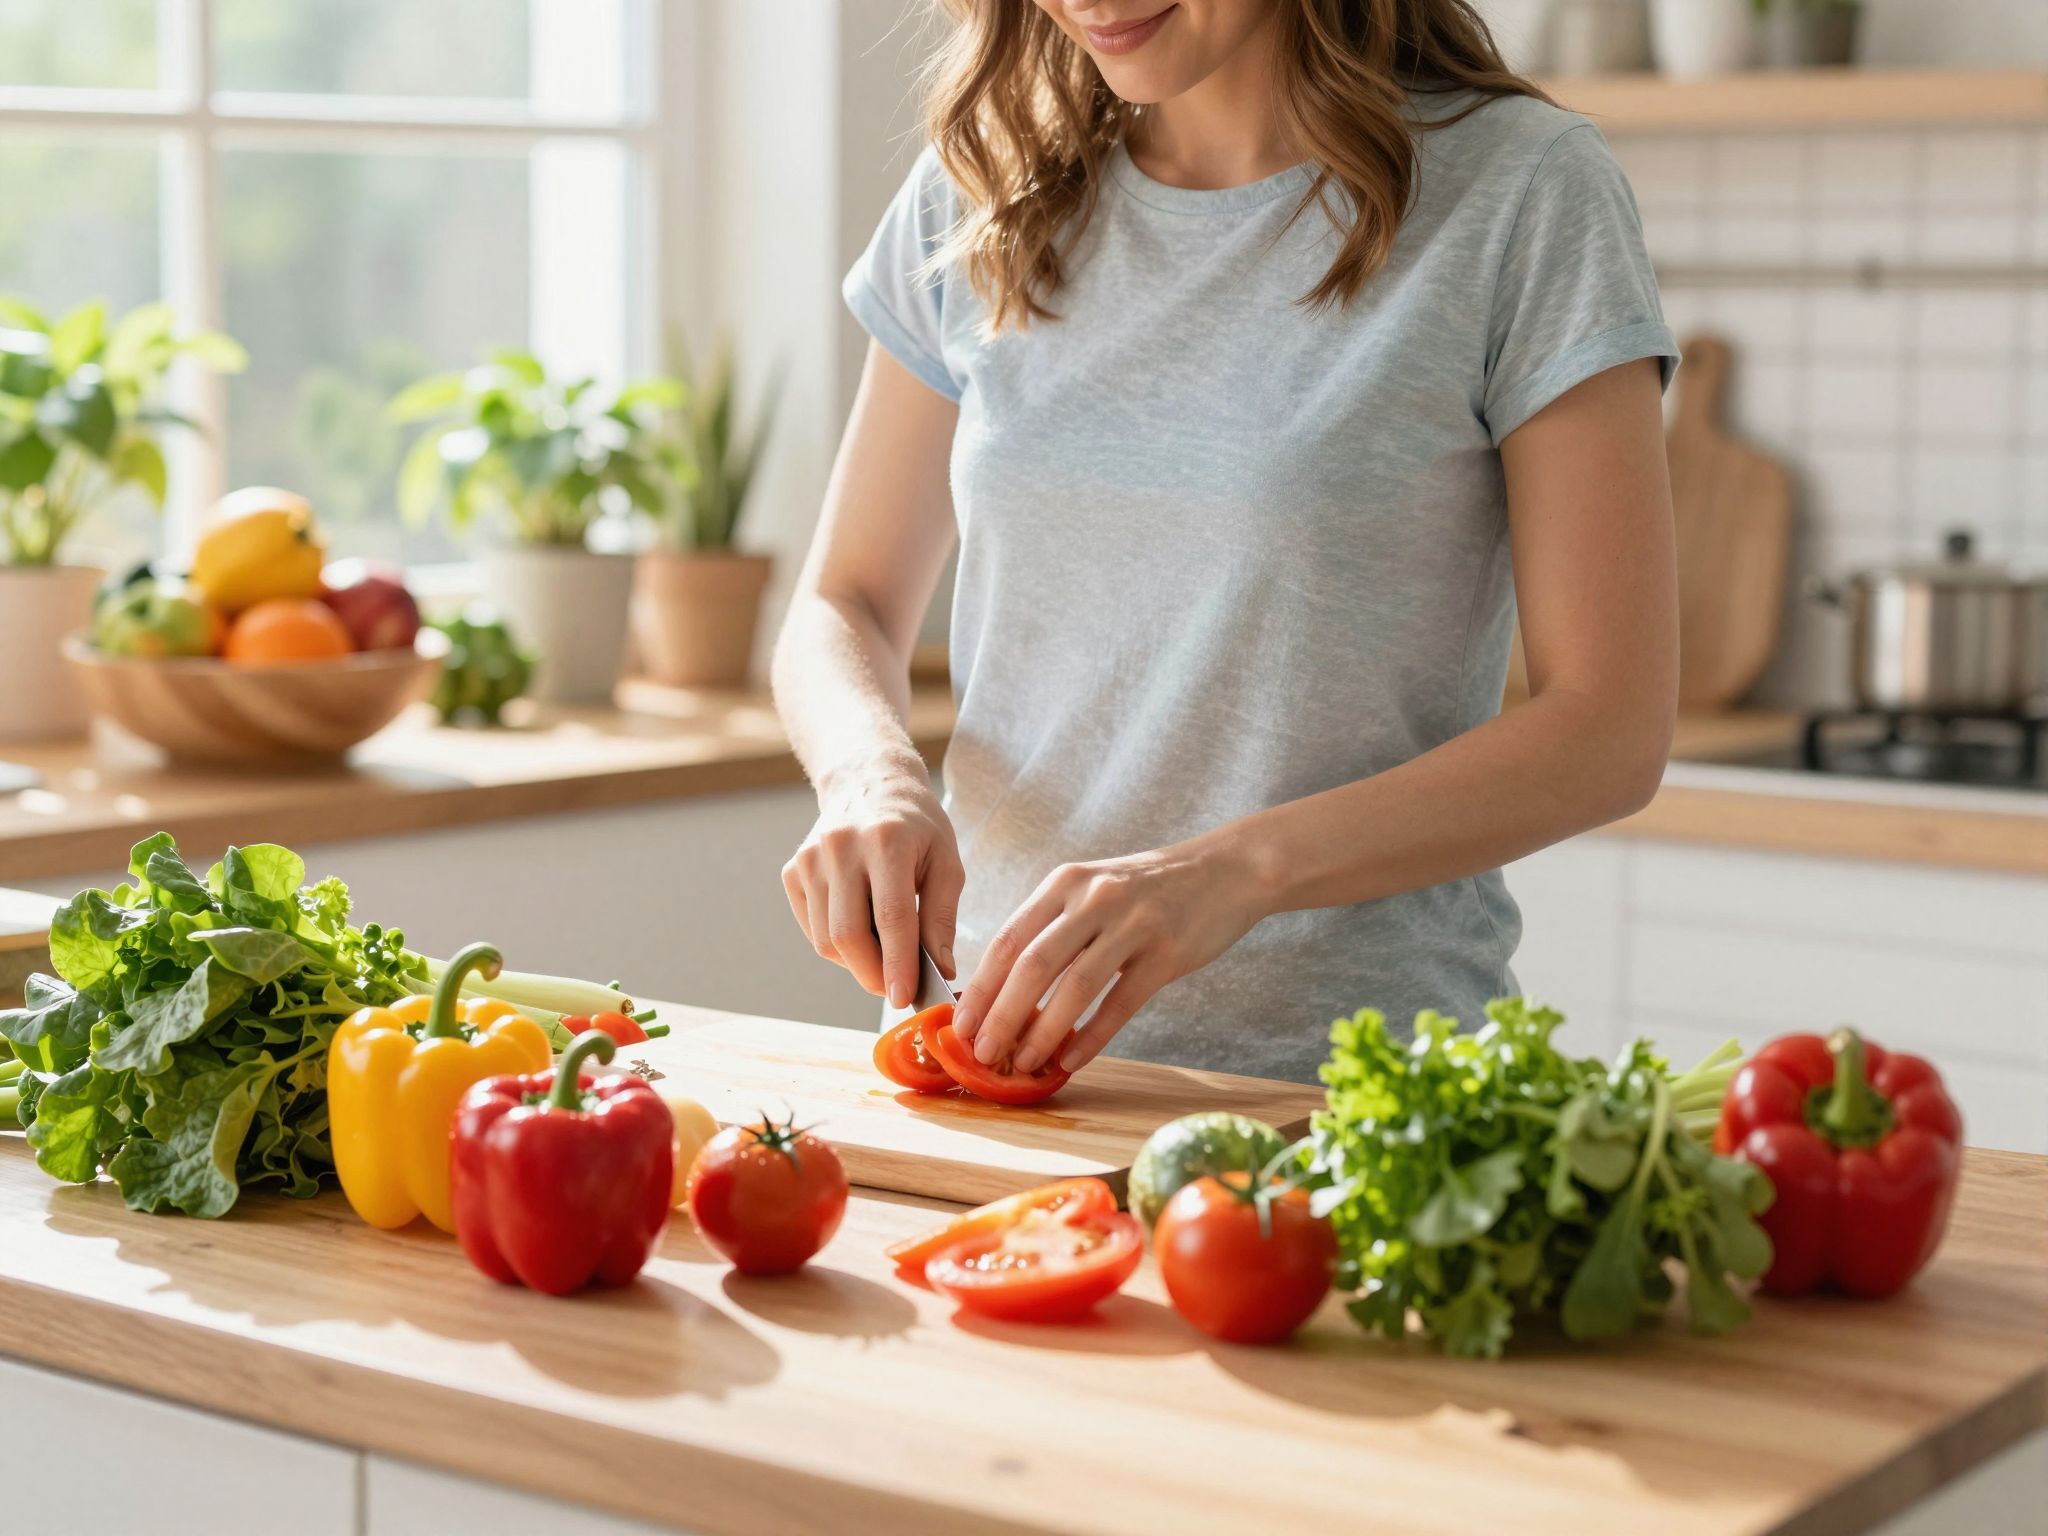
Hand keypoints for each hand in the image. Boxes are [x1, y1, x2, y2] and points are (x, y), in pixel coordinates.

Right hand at [781, 757, 964, 1006]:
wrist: (869, 782)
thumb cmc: (917, 826)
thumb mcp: (946, 862)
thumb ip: (942, 918)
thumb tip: (940, 972)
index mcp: (887, 840)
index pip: (891, 917)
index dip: (898, 964)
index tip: (905, 998)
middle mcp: (841, 846)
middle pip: (848, 935)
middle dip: (873, 974)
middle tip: (896, 987)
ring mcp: (810, 858)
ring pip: (826, 939)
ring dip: (857, 961)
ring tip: (884, 951)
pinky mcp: (793, 870)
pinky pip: (813, 927)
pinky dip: (837, 943)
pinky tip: (860, 927)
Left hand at [952, 835, 1270, 1075]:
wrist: (1225, 869)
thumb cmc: (1149, 889)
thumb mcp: (1093, 888)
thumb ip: (1053, 926)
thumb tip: (1005, 989)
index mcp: (1065, 883)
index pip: (1008, 939)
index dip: (980, 987)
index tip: (960, 1026)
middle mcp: (1093, 899)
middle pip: (1032, 965)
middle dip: (1000, 1015)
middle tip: (982, 1054)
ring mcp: (1132, 924)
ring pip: (1073, 986)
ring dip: (1041, 1032)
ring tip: (1021, 1063)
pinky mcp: (1166, 953)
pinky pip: (1120, 1002)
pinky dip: (1092, 1036)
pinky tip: (1072, 1060)